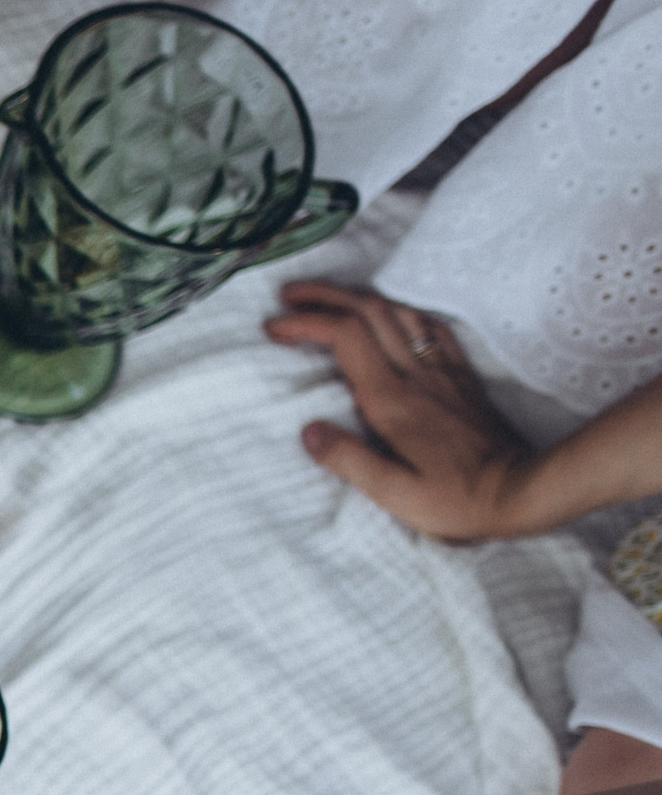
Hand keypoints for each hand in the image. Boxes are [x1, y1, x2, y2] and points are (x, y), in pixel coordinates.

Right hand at [263, 281, 540, 539]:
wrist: (521, 488)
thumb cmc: (455, 499)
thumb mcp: (394, 494)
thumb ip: (348, 460)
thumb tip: (308, 430)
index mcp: (392, 399)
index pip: (345, 337)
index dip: (305, 323)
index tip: (273, 327)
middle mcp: (416, 374)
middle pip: (368, 311)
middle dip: (324, 296)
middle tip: (288, 297)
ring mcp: (441, 370)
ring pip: (397, 311)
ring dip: (357, 297)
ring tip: (328, 299)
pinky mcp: (460, 375)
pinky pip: (430, 327)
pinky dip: (401, 311)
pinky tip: (390, 314)